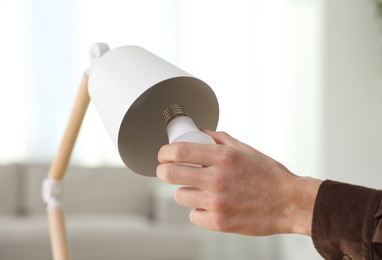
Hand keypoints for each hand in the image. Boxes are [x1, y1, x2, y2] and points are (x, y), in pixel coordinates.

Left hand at [156, 130, 321, 235]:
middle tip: (167, 170)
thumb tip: (199, 132)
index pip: (179, 151)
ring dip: (185, 191)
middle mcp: (218, 179)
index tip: (163, 154)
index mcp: (224, 158)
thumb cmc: (269, 175)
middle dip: (163, 170)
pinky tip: (210, 205)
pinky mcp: (219, 222)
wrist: (289, 203)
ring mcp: (217, 203)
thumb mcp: (246, 150)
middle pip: (170, 174)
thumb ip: (219, 140)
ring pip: (179, 196)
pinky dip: (198, 210)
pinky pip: (193, 215)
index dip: (164, 152)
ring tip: (198, 189)